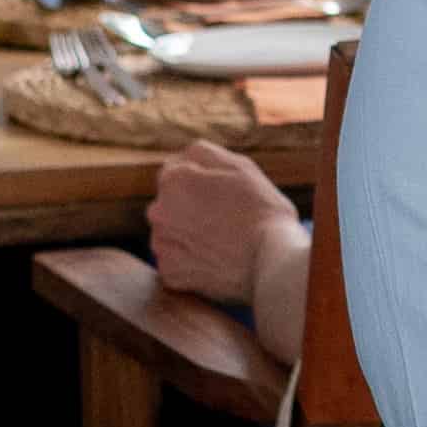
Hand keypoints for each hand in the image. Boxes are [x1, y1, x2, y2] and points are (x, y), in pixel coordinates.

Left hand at [146, 142, 293, 305]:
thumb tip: (184, 156)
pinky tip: (214, 261)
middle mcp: (158, 210)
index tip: (219, 197)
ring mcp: (161, 244)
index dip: (199, 184)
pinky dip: (190, 263)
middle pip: (170, 205)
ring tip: (220, 242)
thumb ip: (203, 154)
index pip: (174, 174)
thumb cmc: (260, 210)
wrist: (269, 260)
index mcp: (173, 179)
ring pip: (171, 234)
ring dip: (188, 236)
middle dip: (189, 209)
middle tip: (222, 220)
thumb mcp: (239, 166)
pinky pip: (176, 263)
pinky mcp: (169, 273)